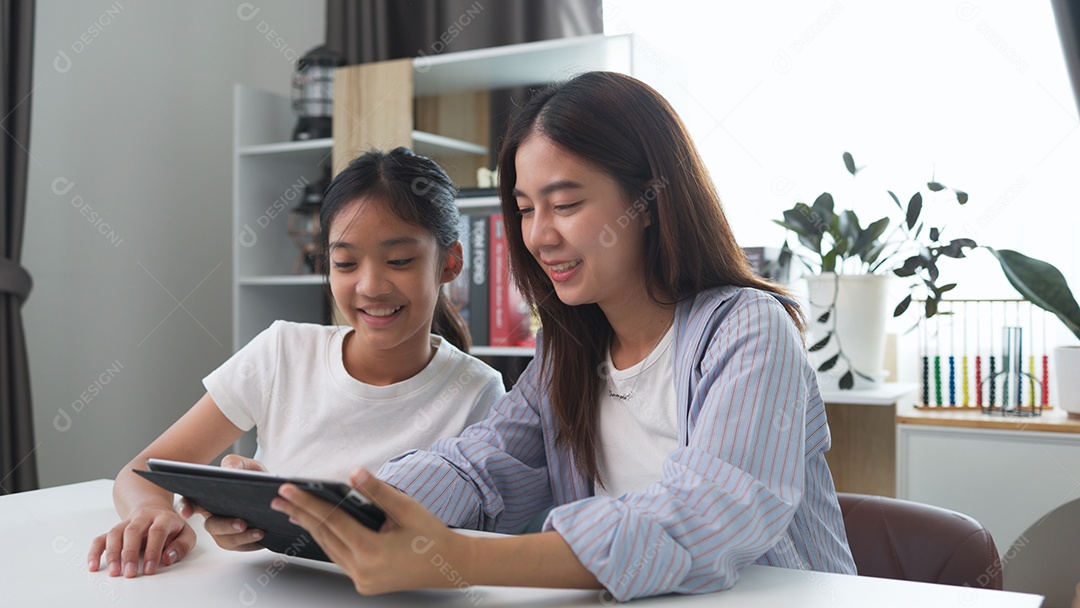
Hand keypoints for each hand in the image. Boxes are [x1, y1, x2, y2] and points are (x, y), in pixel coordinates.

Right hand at [87, 506, 194, 576]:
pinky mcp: (115, 530)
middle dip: (130, 553)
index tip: (150, 569)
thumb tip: (168, 558)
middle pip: (133, 531)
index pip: (157, 532)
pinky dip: (95, 551)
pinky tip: (93, 565)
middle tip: (130, 572)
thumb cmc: (171, 527)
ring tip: (114, 572)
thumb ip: (182, 545)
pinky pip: (101, 538)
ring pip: (115, 534)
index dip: (153, 551)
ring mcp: (127, 523)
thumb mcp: (185, 533)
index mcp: (163, 517)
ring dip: (112, 553)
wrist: (154, 510)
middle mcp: (143, 518)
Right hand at [179, 454, 268, 551]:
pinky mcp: (238, 541)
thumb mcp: (247, 466)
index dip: (185, 507)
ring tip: (260, 531)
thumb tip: (231, 469)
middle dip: (225, 526)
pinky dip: (252, 544)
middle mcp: (213, 516)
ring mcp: (224, 530)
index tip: (187, 512)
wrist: (272, 492)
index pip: (190, 502)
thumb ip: (237, 463)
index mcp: (208, 497)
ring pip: (226, 540)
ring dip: (242, 537)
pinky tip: (264, 537)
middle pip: (211, 525)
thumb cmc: (252, 478)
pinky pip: (241, 546)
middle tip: (242, 523)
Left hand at [271, 468, 470, 594]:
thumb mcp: (406, 508)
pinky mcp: (364, 583)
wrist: (450, 565)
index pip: (331, 520)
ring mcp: (362, 580)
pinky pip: (339, 558)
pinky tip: (319, 528)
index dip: (307, 502)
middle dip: (301, 514)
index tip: (288, 489)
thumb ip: (377, 491)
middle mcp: (362, 570)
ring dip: (311, 528)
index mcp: (371, 551)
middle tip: (280, 498)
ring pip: (329, 548)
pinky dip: (328, 540)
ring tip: (293, 510)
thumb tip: (355, 473)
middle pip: (324, 536)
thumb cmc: (432, 536)